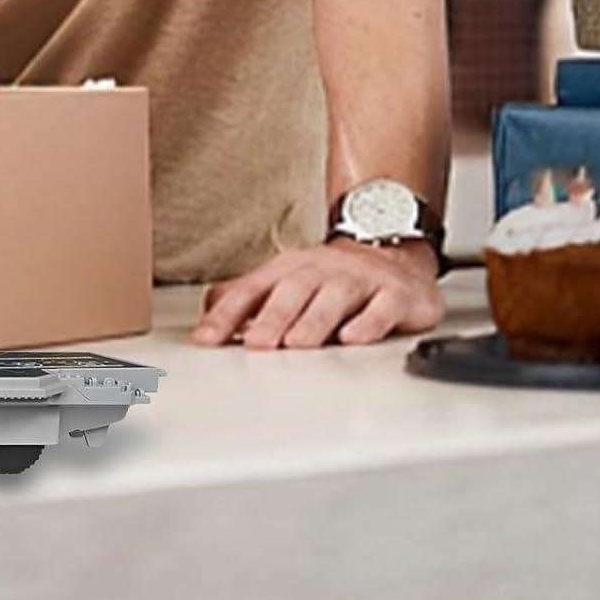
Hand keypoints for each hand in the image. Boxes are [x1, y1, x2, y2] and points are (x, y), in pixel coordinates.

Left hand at [192, 239, 443, 349]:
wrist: (395, 254)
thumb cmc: (332, 277)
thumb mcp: (285, 282)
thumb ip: (246, 299)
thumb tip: (205, 318)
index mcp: (289, 270)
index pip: (252, 290)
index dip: (227, 314)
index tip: (206, 339)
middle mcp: (321, 272)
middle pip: (293, 292)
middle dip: (272, 318)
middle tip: (256, 345)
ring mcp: (359, 282)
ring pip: (333, 298)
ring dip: (314, 321)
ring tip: (296, 343)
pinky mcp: (395, 296)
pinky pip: (381, 308)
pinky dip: (368, 323)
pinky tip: (353, 338)